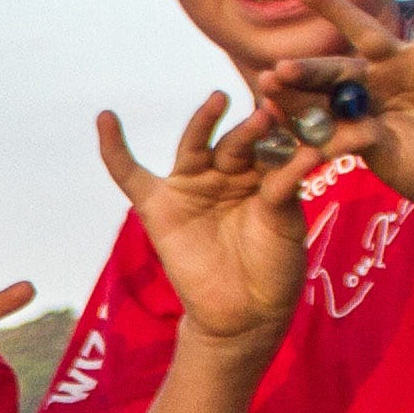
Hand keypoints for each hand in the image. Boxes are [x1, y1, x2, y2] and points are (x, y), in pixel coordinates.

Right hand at [95, 97, 309, 349]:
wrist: (246, 311)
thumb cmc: (275, 266)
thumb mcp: (285, 223)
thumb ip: (284, 188)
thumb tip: (308, 151)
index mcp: (263, 171)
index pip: (270, 140)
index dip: (279, 125)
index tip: (293, 107)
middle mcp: (227, 171)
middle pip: (236, 142)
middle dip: (250, 128)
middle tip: (265, 114)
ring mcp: (192, 185)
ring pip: (195, 146)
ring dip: (205, 122)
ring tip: (219, 100)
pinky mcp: (158, 205)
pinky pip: (130, 174)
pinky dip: (114, 149)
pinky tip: (105, 117)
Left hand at [263, 0, 413, 210]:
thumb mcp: (390, 159)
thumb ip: (360, 144)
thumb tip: (324, 140)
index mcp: (350, 115)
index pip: (316, 106)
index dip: (294, 103)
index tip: (266, 99)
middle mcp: (369, 85)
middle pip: (329, 72)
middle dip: (306, 70)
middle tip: (279, 66)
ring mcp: (401, 66)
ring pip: (365, 34)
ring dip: (335, 13)